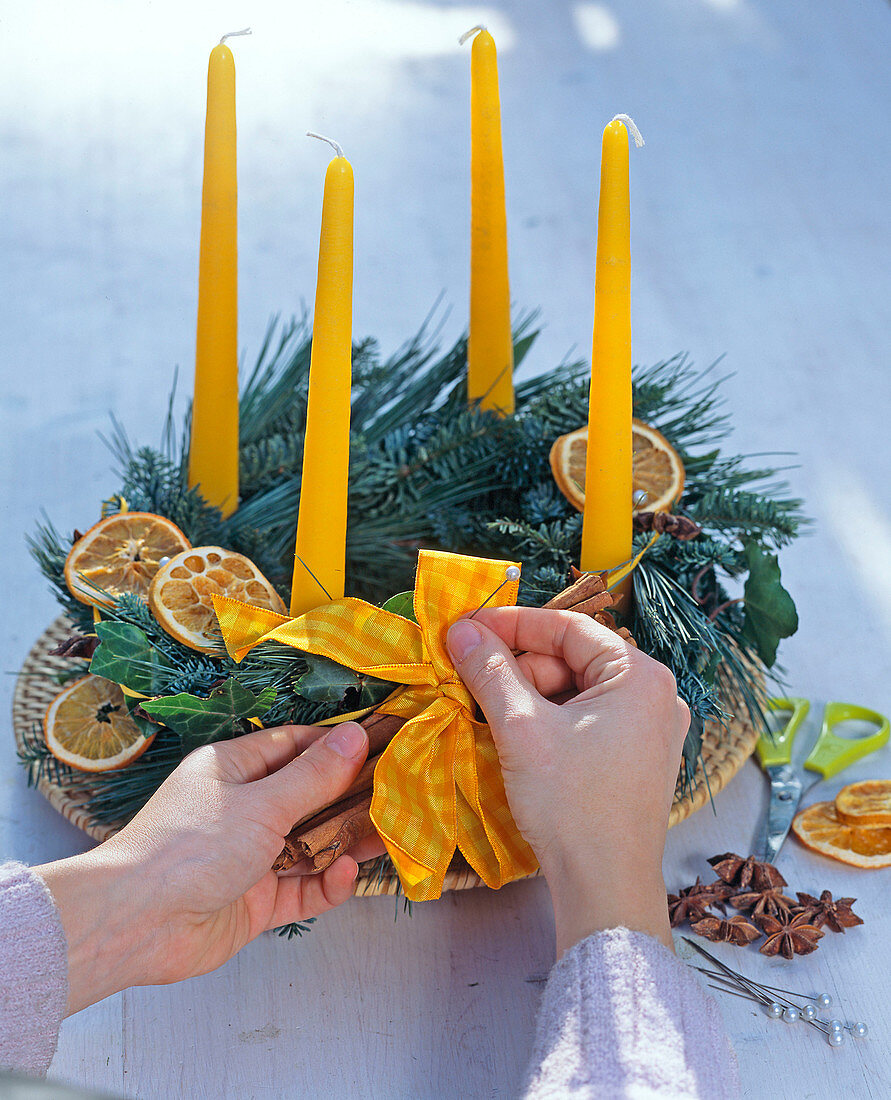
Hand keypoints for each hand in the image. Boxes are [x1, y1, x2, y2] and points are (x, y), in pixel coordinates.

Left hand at [37, 720, 382, 1014]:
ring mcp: (249, 857)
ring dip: (345, 842)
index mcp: (233, 769)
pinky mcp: (255, 901)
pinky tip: (345, 873)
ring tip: (386, 837)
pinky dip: (326, 882)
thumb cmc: (190, 845)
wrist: (136, 923)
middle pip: (308, 796)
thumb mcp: (261, 802)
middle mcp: (241, 808)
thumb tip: (355, 734)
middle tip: (396, 797)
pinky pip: (302, 887)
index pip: (293, 746)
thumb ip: (314, 775)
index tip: (381, 746)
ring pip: (310, 843)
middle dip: (349, 798)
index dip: (336, 746)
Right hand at [447, 608, 689, 953]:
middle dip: (518, 668)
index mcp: (641, 676)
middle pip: (572, 660)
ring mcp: (650, 732)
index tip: (466, 629)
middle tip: (469, 680)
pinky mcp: (638, 761)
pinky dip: (549, 723)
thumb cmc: (572, 806)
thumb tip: (460, 631)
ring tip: (487, 714)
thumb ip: (490, 671)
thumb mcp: (523, 730)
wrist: (606, 889)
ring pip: (575, 693)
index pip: (568, 627)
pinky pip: (587, 722)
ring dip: (528, 698)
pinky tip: (516, 739)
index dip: (512, 625)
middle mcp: (656, 696)